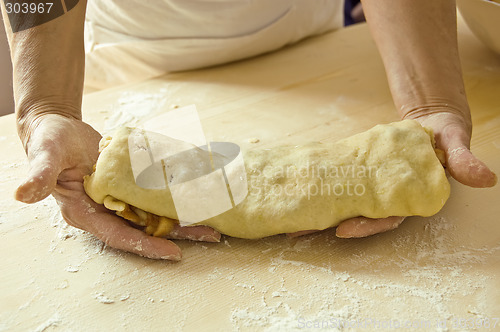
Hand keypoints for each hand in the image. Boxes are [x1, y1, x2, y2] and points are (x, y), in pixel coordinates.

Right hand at [15, 114, 219, 259]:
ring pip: (155, 214)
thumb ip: (40, 175)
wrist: (60, 128)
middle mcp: (106, 211)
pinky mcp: (131, 186)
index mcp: (85, 212)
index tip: (172, 252)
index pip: (117, 235)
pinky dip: (176, 198)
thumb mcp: (46, 155)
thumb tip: (22, 194)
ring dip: (184, 220)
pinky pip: (156, 196)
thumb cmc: (50, 141)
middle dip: (177, 235)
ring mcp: (120, 199)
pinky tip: (199, 197)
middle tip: (212, 236)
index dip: (144, 244)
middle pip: (144, 229)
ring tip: (215, 224)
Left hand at [289, 107, 496, 238]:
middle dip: (332, 223)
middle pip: (360, 216)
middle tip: (303, 230)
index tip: (344, 229)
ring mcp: (374, 186)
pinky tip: (301, 193)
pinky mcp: (361, 173)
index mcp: (411, 197)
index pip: (388, 217)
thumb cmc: (445, 135)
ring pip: (347, 204)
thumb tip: (486, 179)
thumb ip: (464, 160)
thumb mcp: (455, 142)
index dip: (368, 225)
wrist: (430, 124)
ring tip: (292, 222)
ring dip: (321, 214)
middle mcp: (389, 196)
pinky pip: (342, 185)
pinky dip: (323, 191)